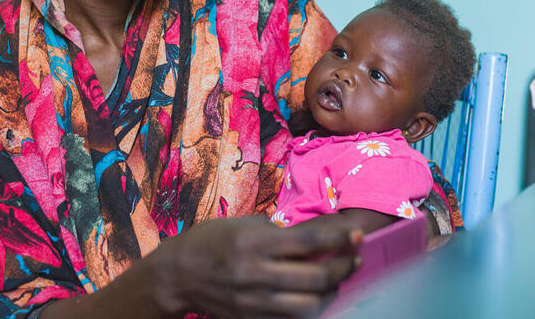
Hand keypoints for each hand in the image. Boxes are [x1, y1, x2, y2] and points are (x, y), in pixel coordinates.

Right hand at [149, 215, 361, 317]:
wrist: (178, 275)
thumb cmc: (210, 242)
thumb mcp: (241, 225)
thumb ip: (277, 232)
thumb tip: (315, 235)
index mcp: (253, 244)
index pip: (308, 242)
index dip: (338, 239)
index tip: (356, 235)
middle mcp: (255, 274)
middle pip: (315, 277)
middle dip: (343, 267)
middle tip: (354, 257)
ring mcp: (254, 301)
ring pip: (309, 304)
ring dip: (331, 291)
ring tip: (338, 278)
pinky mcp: (252, 318)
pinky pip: (292, 318)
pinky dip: (310, 307)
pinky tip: (317, 295)